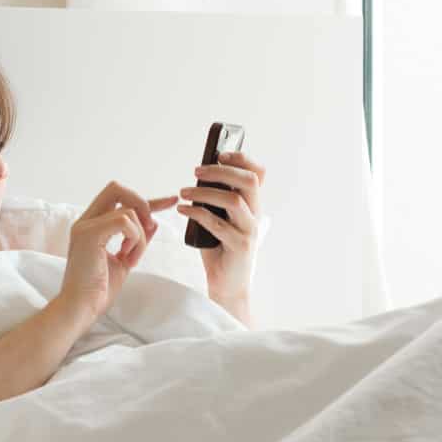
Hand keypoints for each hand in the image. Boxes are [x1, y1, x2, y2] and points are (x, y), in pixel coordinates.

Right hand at [59, 182, 180, 321]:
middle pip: (116, 188)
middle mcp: (85, 221)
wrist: (81, 308)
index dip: (148, 200)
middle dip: (141, 204)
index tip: (171, 201)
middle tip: (148, 228)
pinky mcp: (88, 234)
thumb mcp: (125, 260)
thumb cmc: (98, 289)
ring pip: (127, 210)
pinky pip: (123, 221)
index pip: (119, 199)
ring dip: (139, 235)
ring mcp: (85, 226)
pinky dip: (134, 239)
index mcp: (91, 225)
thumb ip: (136, 240)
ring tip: (131, 258)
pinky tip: (127, 257)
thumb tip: (153, 222)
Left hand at [176, 150, 266, 320]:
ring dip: (205, 192)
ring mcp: (249, 231)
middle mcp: (255, 215)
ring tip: (184, 192)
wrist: (227, 286)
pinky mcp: (239, 246)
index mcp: (253, 206)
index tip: (220, 154)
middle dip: (221, 171)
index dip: (242, 159)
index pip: (258, 173)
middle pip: (248, 181)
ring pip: (233, 200)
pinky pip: (217, 223)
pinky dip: (196, 212)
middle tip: (196, 171)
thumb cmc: (219, 250)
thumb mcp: (220, 219)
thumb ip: (217, 201)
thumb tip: (199, 176)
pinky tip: (183, 210)